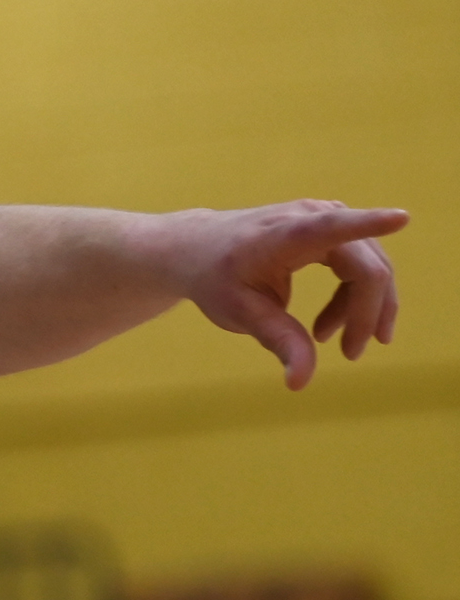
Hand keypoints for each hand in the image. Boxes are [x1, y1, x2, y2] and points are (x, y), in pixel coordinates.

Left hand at [167, 200, 405, 388]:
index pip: (334, 227)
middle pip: (366, 267)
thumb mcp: (239, 314)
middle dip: (367, 313)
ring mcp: (326, 218)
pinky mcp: (331, 227)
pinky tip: (329, 326)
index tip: (401, 219)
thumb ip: (277, 341)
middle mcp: (312, 217)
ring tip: (337, 343)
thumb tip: (301, 382)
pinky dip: (354, 298)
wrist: (198, 251)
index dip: (370, 224)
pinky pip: (361, 264)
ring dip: (363, 309)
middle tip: (351, 354)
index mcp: (287, 234)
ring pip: (370, 267)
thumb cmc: (215, 278)